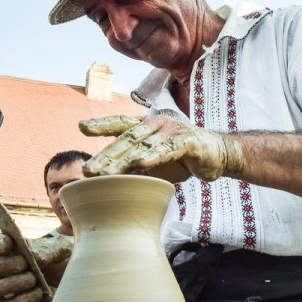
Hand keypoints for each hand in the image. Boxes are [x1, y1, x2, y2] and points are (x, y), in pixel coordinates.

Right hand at [0, 232, 72, 301]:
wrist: (85, 286)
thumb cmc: (70, 264)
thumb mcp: (63, 251)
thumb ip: (47, 249)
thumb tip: (32, 258)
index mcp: (14, 250)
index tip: (9, 245)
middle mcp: (5, 271)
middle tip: (24, 265)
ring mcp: (8, 292)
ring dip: (8, 284)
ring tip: (32, 280)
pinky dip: (21, 300)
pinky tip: (39, 293)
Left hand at [80, 115, 245, 182]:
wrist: (220, 155)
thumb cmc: (185, 158)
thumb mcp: (157, 161)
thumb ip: (135, 164)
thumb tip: (108, 178)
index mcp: (149, 126)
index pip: (121, 123)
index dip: (102, 125)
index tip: (81, 127)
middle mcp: (158, 124)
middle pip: (127, 139)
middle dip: (106, 155)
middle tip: (88, 170)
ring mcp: (173, 131)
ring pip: (143, 146)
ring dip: (122, 160)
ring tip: (104, 173)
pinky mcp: (189, 142)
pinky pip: (168, 150)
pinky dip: (154, 156)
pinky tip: (140, 163)